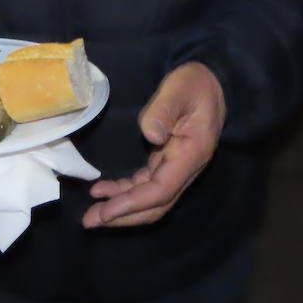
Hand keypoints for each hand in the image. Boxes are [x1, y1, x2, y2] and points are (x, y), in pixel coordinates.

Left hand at [82, 62, 225, 228]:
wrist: (212, 82)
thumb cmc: (194, 83)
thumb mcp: (180, 88)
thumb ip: (164, 109)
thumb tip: (151, 135)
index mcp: (191, 154)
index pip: (161, 190)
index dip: (133, 203)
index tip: (106, 210)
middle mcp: (186, 168)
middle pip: (156, 205)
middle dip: (124, 216)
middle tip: (90, 221)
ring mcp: (177, 167)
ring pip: (150, 199)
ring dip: (122, 208)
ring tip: (92, 213)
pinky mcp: (167, 162)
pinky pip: (146, 185)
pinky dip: (126, 192)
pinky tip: (105, 191)